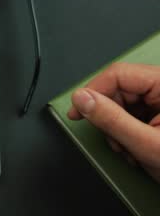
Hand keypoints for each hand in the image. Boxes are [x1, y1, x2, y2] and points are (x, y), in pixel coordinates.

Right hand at [67, 62, 159, 182]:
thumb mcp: (146, 143)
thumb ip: (111, 119)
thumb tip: (83, 99)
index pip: (118, 74)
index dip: (92, 92)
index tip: (77, 110)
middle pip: (119, 90)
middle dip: (109, 118)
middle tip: (112, 139)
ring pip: (123, 104)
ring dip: (118, 129)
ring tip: (130, 149)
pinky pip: (134, 114)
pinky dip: (128, 133)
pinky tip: (136, 148)